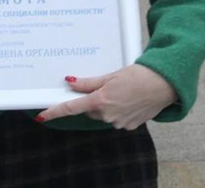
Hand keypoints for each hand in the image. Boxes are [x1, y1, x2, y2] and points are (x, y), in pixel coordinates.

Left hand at [35, 65, 176, 129]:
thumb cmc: (137, 76)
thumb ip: (88, 83)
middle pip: (89, 109)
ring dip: (104, 104)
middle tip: (104, 85)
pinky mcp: (129, 126)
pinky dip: (116, 110)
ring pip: (102, 114)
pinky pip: (115, 119)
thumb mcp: (110, 76)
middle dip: (91, 99)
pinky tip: (127, 99)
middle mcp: (108, 115)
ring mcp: (119, 123)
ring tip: (120, 91)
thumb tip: (69, 82)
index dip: (55, 111)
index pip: (72, 108)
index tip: (41, 115)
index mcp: (101, 101)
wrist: (162, 86)